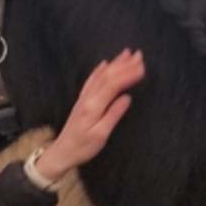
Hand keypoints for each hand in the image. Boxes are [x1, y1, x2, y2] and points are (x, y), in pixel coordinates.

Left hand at [35, 49, 144, 181]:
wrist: (62, 151)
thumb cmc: (82, 147)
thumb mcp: (101, 135)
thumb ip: (113, 115)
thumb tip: (127, 98)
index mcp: (93, 106)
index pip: (113, 84)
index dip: (128, 74)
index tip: (142, 67)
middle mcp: (88, 98)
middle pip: (108, 76)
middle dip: (124, 64)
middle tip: (139, 55)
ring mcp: (84, 98)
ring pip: (100, 75)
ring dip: (114, 64)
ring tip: (126, 53)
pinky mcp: (82, 100)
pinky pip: (92, 80)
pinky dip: (99, 70)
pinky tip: (104, 64)